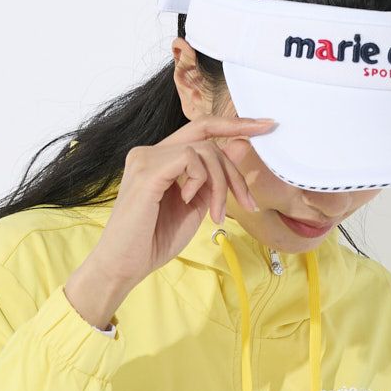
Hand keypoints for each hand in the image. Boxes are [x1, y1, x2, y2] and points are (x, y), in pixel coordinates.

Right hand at [87, 114, 277, 290]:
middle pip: (207, 137)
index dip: (233, 124)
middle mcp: (150, 152)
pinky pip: (190, 159)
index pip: (200, 130)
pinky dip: (201, 181)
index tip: (266, 126)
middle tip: (249, 202)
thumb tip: (238, 147)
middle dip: (235, 168)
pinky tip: (188, 202)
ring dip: (221, 184)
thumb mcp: (195, 207)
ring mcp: (146, 158)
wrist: (124, 266)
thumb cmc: (153, 241)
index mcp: (160, 159)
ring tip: (216, 214)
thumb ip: (213, 179)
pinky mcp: (147, 170)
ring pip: (204, 150)